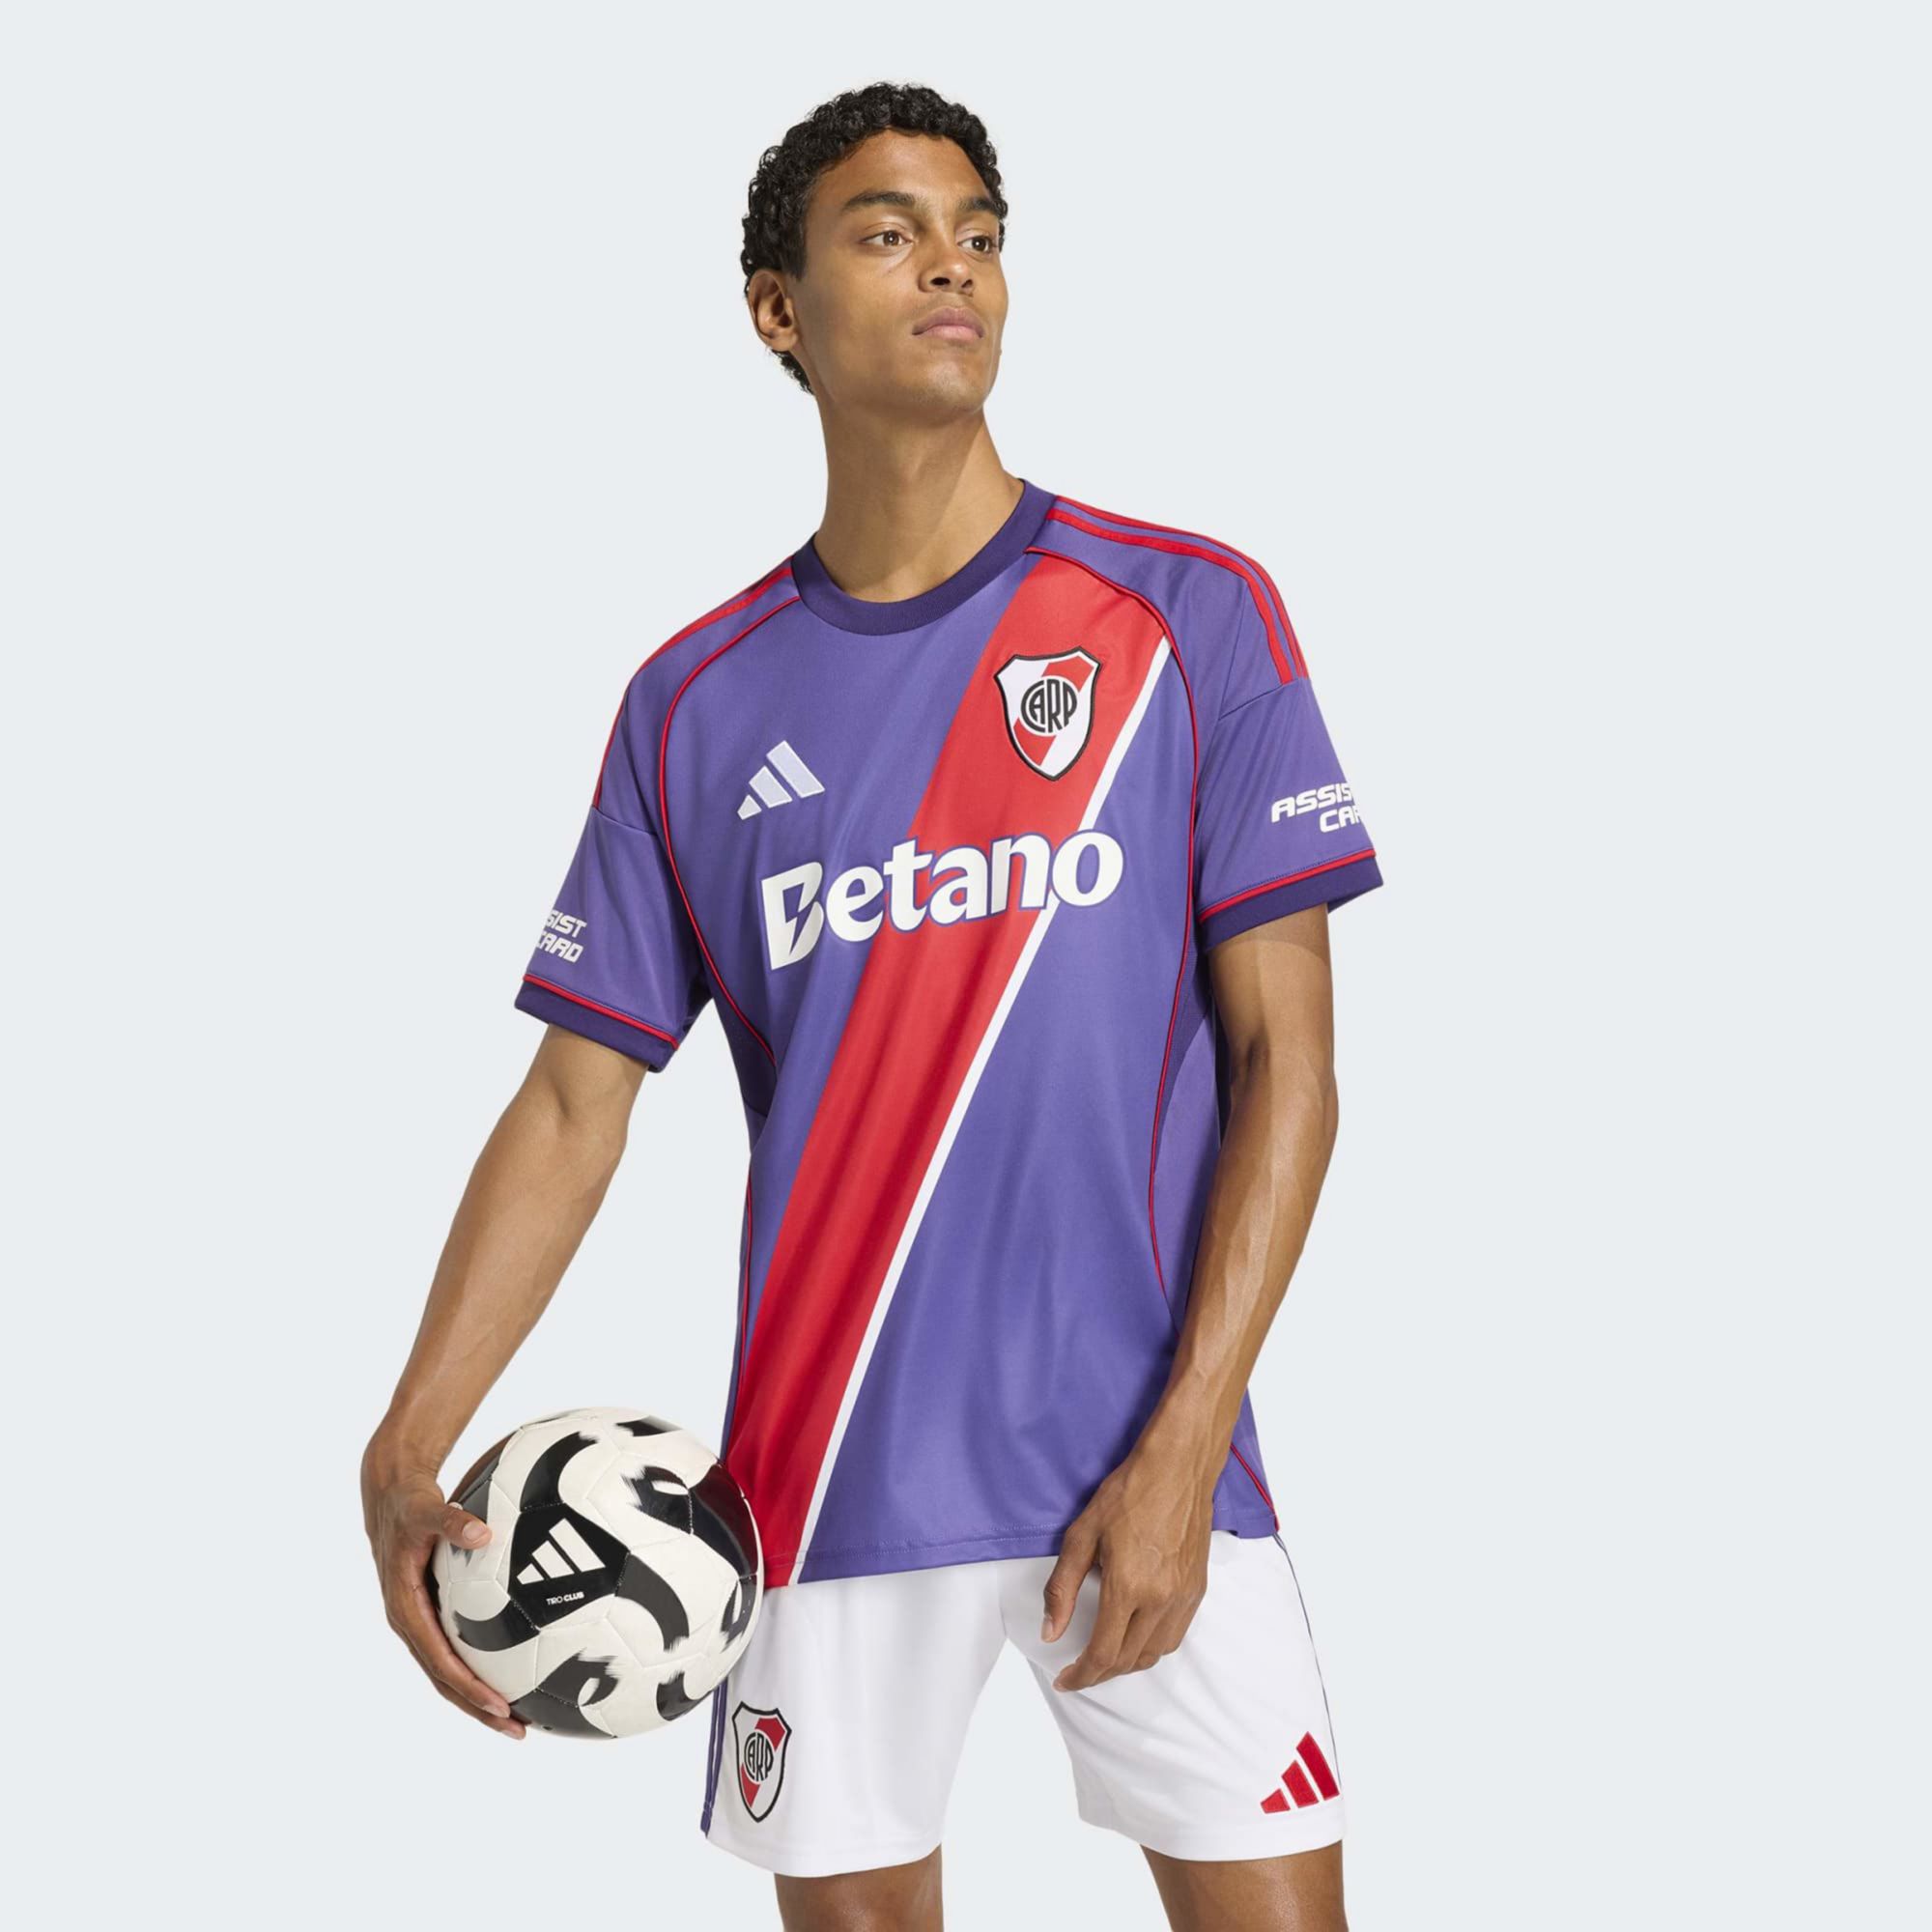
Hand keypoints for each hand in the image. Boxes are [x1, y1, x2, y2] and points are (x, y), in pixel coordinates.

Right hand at [361, 1447, 525, 1738]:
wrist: (391, 1496)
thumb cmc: (408, 1503)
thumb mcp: (425, 1509)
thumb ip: (452, 1521)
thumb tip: (483, 1532)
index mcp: (405, 1608)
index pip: (439, 1660)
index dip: (468, 1686)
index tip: (499, 1705)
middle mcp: (411, 1623)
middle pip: (444, 1680)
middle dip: (478, 1709)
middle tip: (517, 1730)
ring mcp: (420, 1622)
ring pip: (448, 1672)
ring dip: (479, 1698)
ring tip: (519, 1720)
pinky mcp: (431, 1614)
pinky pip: (455, 1650)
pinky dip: (478, 1670)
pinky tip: (512, 1675)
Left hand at [1040, 1434, 1216, 1690]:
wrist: (1177, 1469)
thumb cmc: (1128, 1494)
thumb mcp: (1081, 1535)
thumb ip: (1063, 1588)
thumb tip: (1051, 1632)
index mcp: (1128, 1586)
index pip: (1103, 1653)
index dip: (1081, 1675)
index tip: (1065, 1680)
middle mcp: (1160, 1599)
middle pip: (1129, 1660)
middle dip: (1100, 1673)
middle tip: (1079, 1671)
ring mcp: (1183, 1596)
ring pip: (1155, 1654)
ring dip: (1128, 1664)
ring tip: (1105, 1657)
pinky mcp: (1198, 1589)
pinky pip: (1175, 1636)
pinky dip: (1153, 1647)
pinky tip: (1137, 1637)